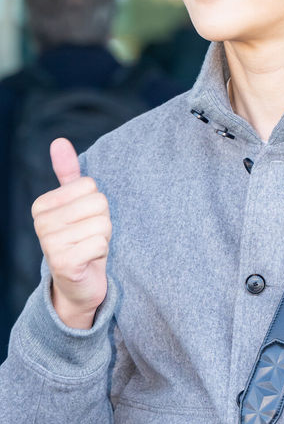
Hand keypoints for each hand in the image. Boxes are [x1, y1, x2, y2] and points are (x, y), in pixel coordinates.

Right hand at [31, 138, 111, 328]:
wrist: (79, 283)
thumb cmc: (81, 237)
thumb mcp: (75, 203)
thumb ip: (68, 172)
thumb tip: (59, 141)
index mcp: (42, 205)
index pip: (90, 185)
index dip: (96, 203)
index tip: (84, 220)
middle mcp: (41, 223)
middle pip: (98, 203)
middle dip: (102, 220)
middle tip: (89, 236)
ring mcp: (49, 244)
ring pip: (101, 223)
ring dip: (103, 237)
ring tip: (89, 247)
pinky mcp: (63, 264)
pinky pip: (100, 243)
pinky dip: (101, 252)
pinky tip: (89, 260)